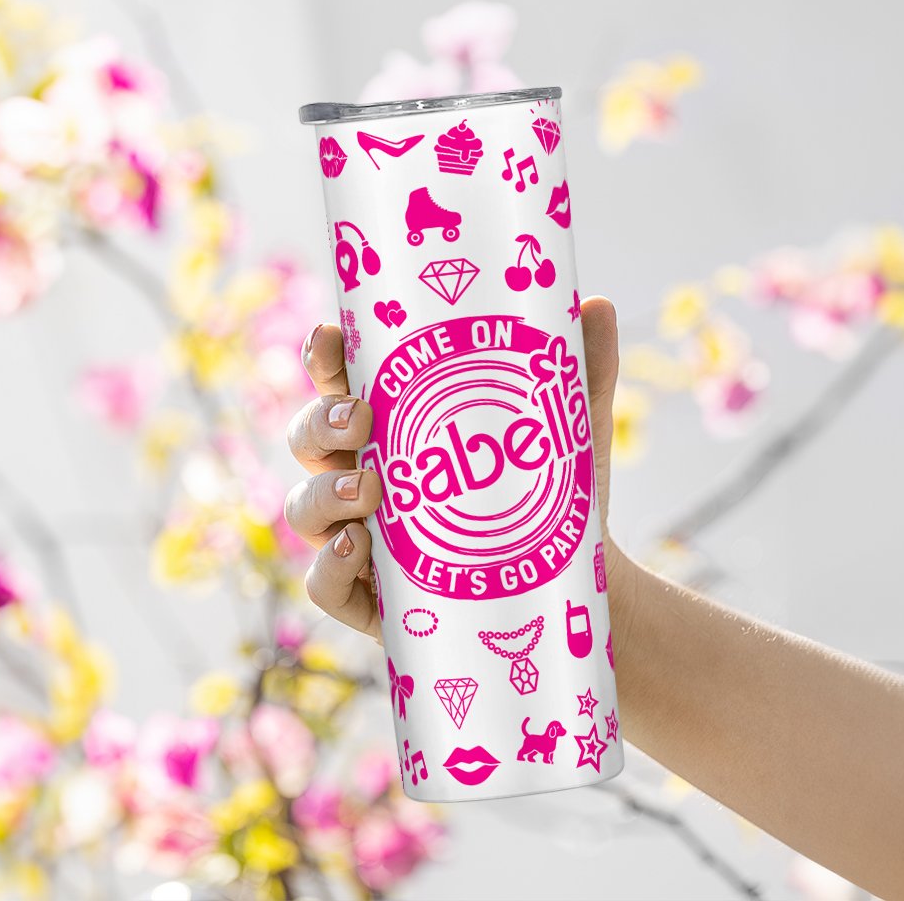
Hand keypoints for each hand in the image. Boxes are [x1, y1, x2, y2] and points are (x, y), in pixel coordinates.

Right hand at [283, 296, 635, 646]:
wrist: (566, 584)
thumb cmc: (549, 495)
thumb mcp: (569, 430)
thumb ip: (583, 369)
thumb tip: (598, 305)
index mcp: (395, 428)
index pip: (340, 384)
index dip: (323, 358)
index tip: (331, 338)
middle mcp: (365, 478)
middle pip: (309, 440)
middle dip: (321, 424)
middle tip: (361, 420)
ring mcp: (359, 538)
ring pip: (305, 509)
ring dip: (323, 494)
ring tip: (369, 492)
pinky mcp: (369, 598)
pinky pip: (324, 585)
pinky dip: (327, 567)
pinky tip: (357, 549)